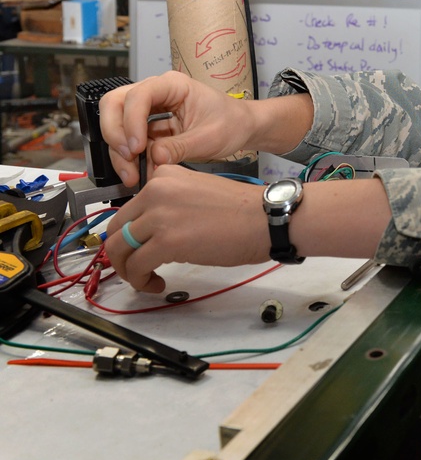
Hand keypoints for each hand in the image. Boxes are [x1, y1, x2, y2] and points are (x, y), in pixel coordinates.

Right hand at [99, 71, 256, 186]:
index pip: (139, 95)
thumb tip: (153, 157)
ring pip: (118, 125)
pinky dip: (129, 159)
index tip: (136, 147)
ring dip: (119, 152)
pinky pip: (129, 141)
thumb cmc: (232, 123)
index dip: (131, 121)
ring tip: (133, 176)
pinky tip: (139, 174)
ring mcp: (150, 110)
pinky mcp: (149, 128)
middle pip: (116, 104)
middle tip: (129, 158)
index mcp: (173, 85)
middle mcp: (157, 93)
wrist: (242, 129)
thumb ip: (180, 147)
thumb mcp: (210, 137)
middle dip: (115, 133)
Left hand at [103, 165, 269, 292]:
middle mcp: (155, 191)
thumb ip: (169, 205)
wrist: (266, 218)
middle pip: (116, 229)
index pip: (128, 208)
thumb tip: (149, 233)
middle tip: (136, 267)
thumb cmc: (242, 211)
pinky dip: (140, 281)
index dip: (129, 234)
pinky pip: (136, 267)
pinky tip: (157, 284)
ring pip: (119, 250)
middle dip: (121, 254)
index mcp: (164, 176)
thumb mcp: (197, 192)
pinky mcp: (165, 241)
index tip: (139, 247)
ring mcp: (159, 215)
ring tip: (145, 279)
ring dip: (128, 271)